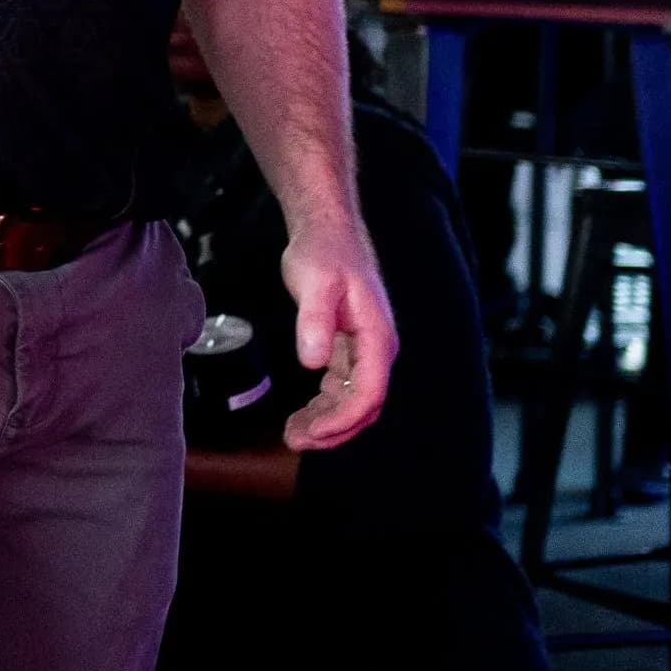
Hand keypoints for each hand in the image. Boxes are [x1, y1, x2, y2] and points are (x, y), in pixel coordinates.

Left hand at [277, 219, 395, 450]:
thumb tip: (313, 362)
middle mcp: (376, 349)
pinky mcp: (347, 346)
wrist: (326, 229)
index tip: (312, 433)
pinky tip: (302, 416)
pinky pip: (340, 387)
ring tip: (293, 436)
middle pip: (362, 406)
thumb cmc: (323, 252)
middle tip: (295, 441)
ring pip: (351, 400)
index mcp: (377, 339)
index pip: (367, 394)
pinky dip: (323, 405)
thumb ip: (315, 321)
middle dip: (332, 430)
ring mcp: (363, 349)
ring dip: (325, 422)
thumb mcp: (315, 282)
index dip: (341, 420)